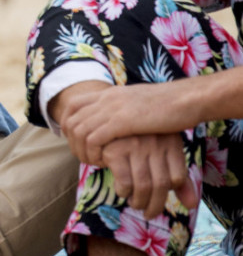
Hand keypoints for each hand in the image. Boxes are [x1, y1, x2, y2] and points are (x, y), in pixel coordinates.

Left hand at [65, 81, 203, 165]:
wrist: (186, 99)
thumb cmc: (169, 104)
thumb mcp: (137, 102)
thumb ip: (123, 108)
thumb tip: (117, 118)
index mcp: (108, 93)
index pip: (71, 106)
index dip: (68, 125)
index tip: (78, 141)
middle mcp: (105, 99)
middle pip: (71, 121)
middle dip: (73, 143)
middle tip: (86, 158)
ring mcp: (111, 109)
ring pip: (78, 132)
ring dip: (83, 151)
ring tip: (96, 162)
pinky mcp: (121, 122)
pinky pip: (93, 140)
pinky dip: (94, 153)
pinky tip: (105, 162)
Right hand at [101, 134, 198, 219]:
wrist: (103, 124)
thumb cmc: (138, 143)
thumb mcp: (162, 155)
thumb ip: (178, 177)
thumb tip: (192, 205)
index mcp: (171, 141)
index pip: (178, 177)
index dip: (171, 191)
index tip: (161, 195)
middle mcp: (155, 142)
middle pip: (161, 184)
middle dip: (155, 205)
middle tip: (149, 214)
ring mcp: (134, 146)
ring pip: (143, 186)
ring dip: (139, 202)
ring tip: (136, 204)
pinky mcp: (115, 150)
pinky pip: (124, 182)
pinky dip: (124, 192)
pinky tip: (122, 191)